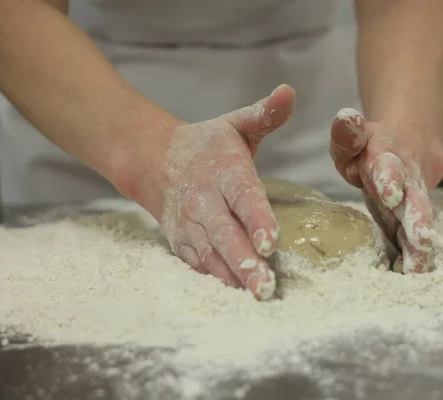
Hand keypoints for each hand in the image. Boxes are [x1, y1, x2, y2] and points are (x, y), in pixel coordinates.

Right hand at [112, 85, 295, 299]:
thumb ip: (265, 113)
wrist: (154, 160)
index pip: (242, 196)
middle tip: (265, 286)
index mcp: (223, 171)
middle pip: (225, 233)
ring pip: (210, 254)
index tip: (270, 242)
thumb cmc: (206, 145)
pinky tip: (233, 294)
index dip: (256, 219)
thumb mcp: (235, 124)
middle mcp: (204, 200)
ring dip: (231, 276)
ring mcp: (190, 223)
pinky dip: (213, 278)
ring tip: (254, 295)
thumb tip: (289, 92)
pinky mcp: (180, 241)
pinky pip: (196, 262)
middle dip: (245, 261)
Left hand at [329, 109, 442, 272]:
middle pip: (413, 197)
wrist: (407, 148)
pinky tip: (416, 273)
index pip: (387, 165)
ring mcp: (412, 201)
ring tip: (420, 263)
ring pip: (419, 220)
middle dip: (416, 217)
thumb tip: (344, 119)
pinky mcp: (412, 220)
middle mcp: (405, 180)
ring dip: (421, 240)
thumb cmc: (367, 148)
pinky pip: (416, 238)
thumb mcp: (354, 137)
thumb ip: (348, 133)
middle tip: (420, 237)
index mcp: (386, 156)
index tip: (389, 194)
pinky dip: (417, 255)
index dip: (389, 178)